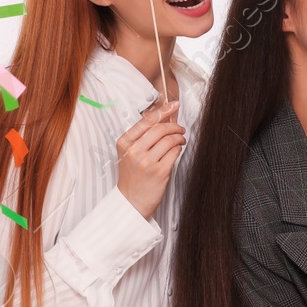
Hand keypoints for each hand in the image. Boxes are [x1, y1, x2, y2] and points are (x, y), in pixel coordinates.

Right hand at [116, 100, 185, 218]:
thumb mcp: (129, 153)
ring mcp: (146, 162)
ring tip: (181, 140)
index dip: (163, 110)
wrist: (131, 201)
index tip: (174, 104)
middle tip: (180, 129)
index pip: (146, 121)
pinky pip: (175, 152)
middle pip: (160, 129)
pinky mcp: (159, 171)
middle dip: (174, 126)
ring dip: (179, 137)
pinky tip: (177, 150)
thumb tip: (163, 119)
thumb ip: (142, 137)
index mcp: (125, 143)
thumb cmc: (133, 176)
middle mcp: (134, 151)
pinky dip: (179, 148)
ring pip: (170, 140)